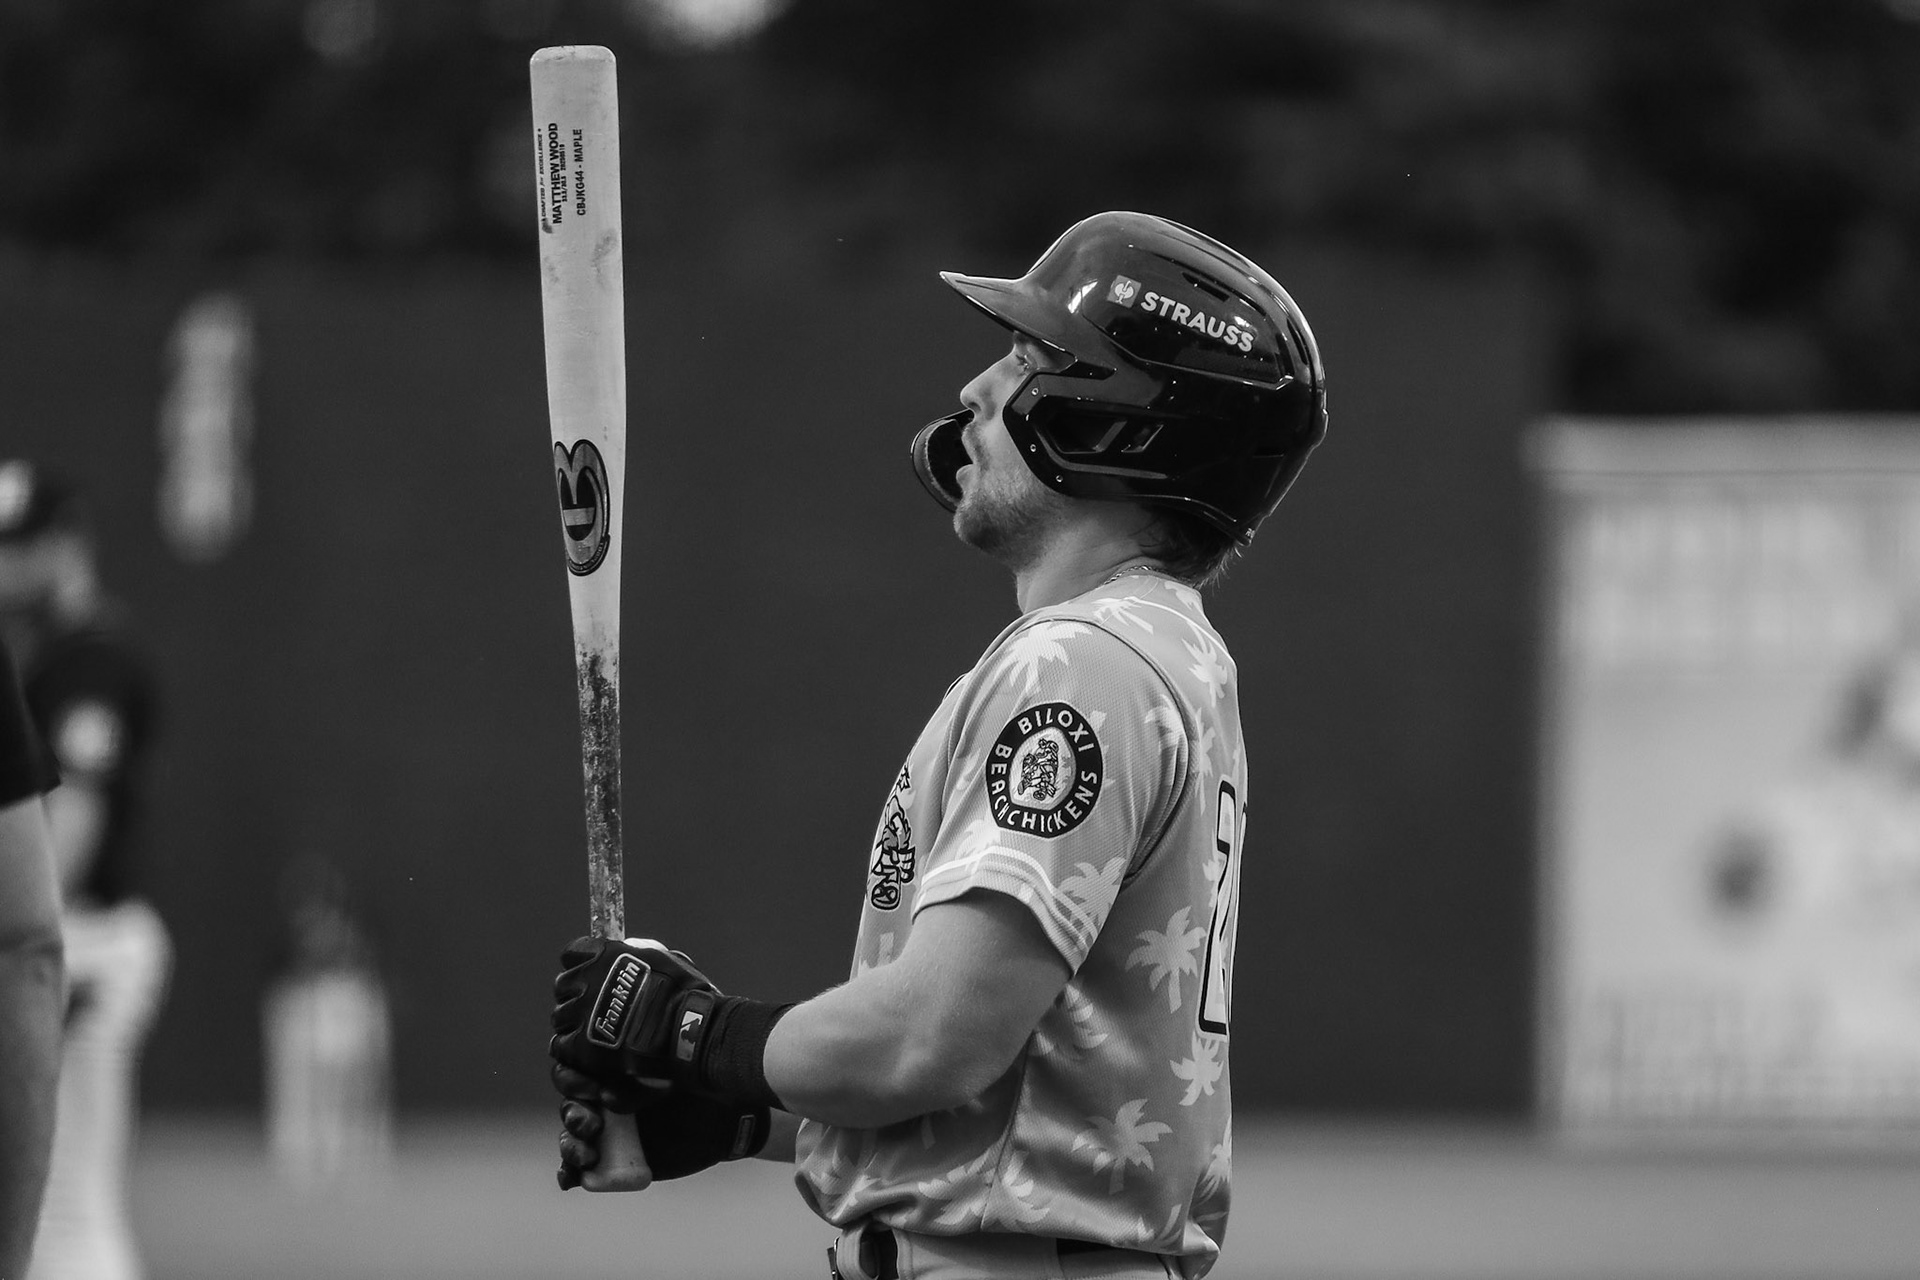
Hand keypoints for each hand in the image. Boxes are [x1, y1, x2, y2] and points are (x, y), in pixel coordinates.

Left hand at [549, 935, 718, 1087]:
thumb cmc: (684, 994)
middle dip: (575, 995)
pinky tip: (590, 1051)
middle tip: (593, 1008)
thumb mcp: (661, 958)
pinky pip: (561, 1045)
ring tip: (595, 1032)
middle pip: (562, 986)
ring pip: (560, 1016)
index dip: (580, 965)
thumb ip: (634, 953)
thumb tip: (624, 949)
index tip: (590, 976)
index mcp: (605, 955)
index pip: (572, 953)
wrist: (688, 1030)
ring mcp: (583, 1013)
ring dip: (574, 1023)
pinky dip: (572, 1049)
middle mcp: (588, 980)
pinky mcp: (581, 1046)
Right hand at [553, 1064, 768, 1188]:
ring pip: (571, 1137)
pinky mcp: (611, 1163)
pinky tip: (569, 1177)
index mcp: (612, 1070)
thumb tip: (611, 1093)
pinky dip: (569, 1173)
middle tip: (593, 1124)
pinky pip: (579, 1169)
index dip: (573, 1079)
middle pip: (569, 1105)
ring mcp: (606, 1133)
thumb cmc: (701, 1088)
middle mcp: (603, 1100)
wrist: (724, 1121)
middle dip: (573, 1115)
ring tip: (588, 1153)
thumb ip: (645, 1077)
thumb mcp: (674, 1075)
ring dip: (571, 1145)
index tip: (594, 1089)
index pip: (574, 1071)